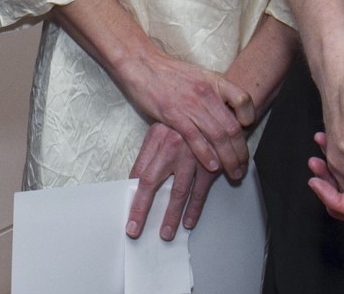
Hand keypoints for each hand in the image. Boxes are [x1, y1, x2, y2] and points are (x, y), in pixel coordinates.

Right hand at [114, 55, 254, 180]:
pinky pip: (195, 139)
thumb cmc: (168, 72)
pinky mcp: (173, 115)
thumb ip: (213, 92)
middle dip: (240, 151)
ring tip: (233, 172)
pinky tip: (213, 166)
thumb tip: (226, 112)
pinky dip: (206, 155)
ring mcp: (190, 104)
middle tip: (243, 166)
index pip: (243, 99)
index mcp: (214, 81)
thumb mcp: (198, 75)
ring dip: (228, 158)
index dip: (250, 116)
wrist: (141, 65)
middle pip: (232, 127)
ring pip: (218, 136)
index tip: (248, 129)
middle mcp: (206, 93)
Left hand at [126, 123, 218, 240]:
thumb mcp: (163, 130)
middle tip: (136, 229)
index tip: (127, 213)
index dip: (132, 194)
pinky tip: (189, 221)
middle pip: (151, 182)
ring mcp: (192, 155)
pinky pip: (201, 191)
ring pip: (178, 191)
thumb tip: (136, 181)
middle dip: (142, 209)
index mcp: (156, 137)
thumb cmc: (185, 123)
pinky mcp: (211, 164)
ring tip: (166, 233)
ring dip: (171, 215)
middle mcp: (172, 146)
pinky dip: (195, 208)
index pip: (138, 171)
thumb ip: (151, 153)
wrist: (216, 110)